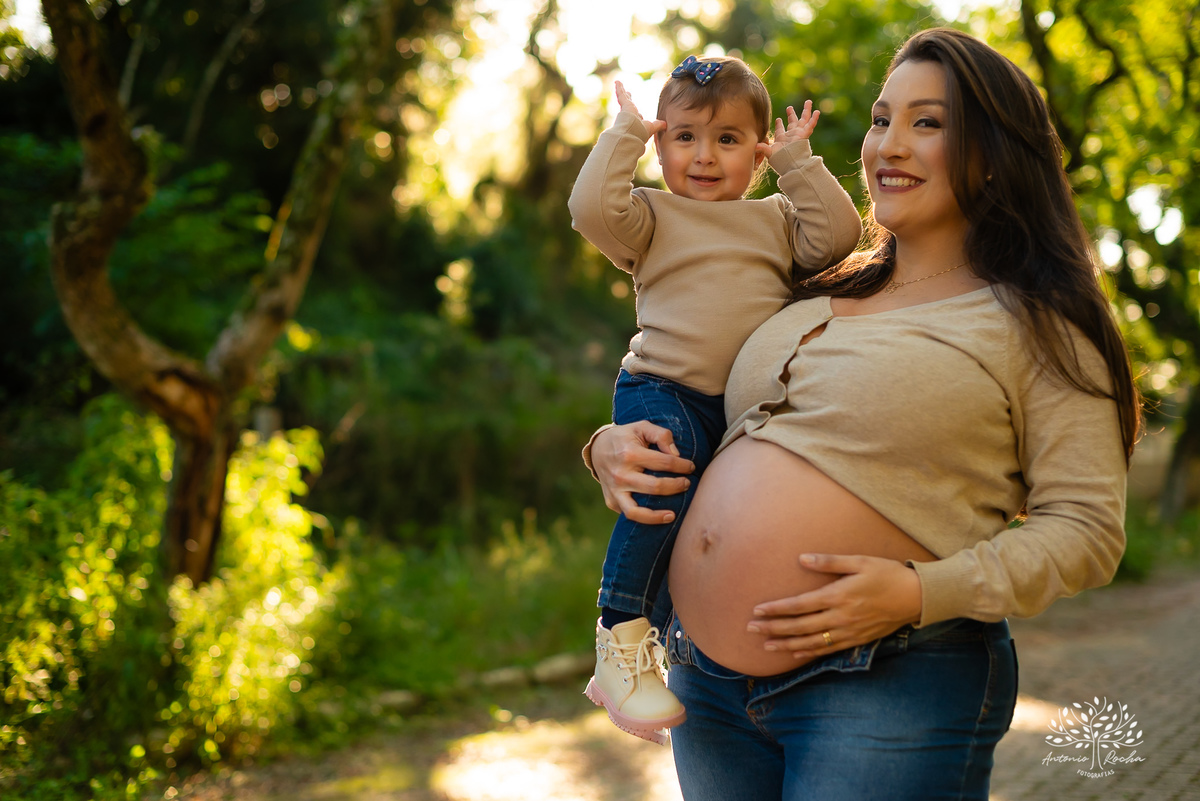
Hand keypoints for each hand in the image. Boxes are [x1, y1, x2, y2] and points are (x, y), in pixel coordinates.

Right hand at [591, 420, 694, 523]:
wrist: (597, 449)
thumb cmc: (626, 437)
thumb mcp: (642, 427)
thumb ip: (662, 435)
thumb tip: (676, 455)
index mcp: (629, 453)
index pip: (665, 462)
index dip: (683, 465)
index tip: (690, 467)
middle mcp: (620, 474)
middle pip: (655, 487)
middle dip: (677, 486)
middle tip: (687, 484)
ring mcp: (614, 490)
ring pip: (637, 512)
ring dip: (658, 516)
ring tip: (673, 515)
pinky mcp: (611, 501)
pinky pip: (629, 514)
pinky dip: (644, 519)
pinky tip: (658, 516)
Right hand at [615, 80, 666, 138]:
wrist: (631, 133)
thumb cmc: (641, 133)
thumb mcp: (652, 127)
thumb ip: (658, 125)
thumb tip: (665, 125)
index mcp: (636, 122)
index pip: (637, 116)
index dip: (638, 115)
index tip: (638, 114)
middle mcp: (629, 115)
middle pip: (628, 104)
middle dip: (628, 99)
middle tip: (628, 93)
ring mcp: (625, 109)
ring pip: (623, 97)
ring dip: (621, 91)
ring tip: (618, 84)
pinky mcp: (624, 104)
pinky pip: (621, 94)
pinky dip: (619, 87)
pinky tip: (617, 81)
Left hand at [745, 554, 922, 657]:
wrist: (916, 597)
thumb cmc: (887, 574)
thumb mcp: (859, 561)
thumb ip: (829, 562)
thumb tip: (802, 558)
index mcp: (839, 596)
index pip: (800, 605)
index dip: (777, 609)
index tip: (757, 610)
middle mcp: (841, 617)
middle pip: (800, 627)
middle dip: (773, 628)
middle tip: (750, 629)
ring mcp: (848, 632)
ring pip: (811, 642)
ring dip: (786, 644)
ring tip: (766, 645)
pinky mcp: (856, 640)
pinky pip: (828, 650)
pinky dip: (809, 652)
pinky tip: (795, 654)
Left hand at [756, 100, 818, 160]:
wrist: (789, 162)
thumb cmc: (779, 159)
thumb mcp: (769, 152)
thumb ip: (762, 148)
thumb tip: (753, 146)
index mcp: (782, 138)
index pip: (780, 129)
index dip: (779, 124)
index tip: (778, 119)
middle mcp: (791, 135)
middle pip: (792, 122)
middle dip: (791, 114)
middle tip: (789, 107)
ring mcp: (798, 134)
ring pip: (803, 119)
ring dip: (806, 110)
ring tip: (808, 101)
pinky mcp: (804, 134)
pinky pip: (810, 125)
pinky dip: (814, 119)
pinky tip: (817, 111)